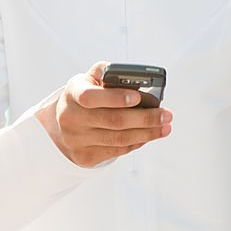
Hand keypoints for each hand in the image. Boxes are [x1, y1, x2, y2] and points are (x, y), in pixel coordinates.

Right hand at [35, 61, 171, 166]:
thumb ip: (109, 73)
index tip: (138, 97)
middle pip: (113, 121)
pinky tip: (149, 135)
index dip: (115, 98)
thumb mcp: (90, 78)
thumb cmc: (85, 93)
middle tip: (167, 114)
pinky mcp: (85, 157)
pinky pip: (117, 150)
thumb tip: (138, 81)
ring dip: (147, 133)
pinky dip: (137, 142)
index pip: (91, 97)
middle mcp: (71, 118)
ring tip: (165, 127)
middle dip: (145, 118)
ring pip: (119, 139)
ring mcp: (76, 140)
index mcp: (73, 93)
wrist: (64, 121)